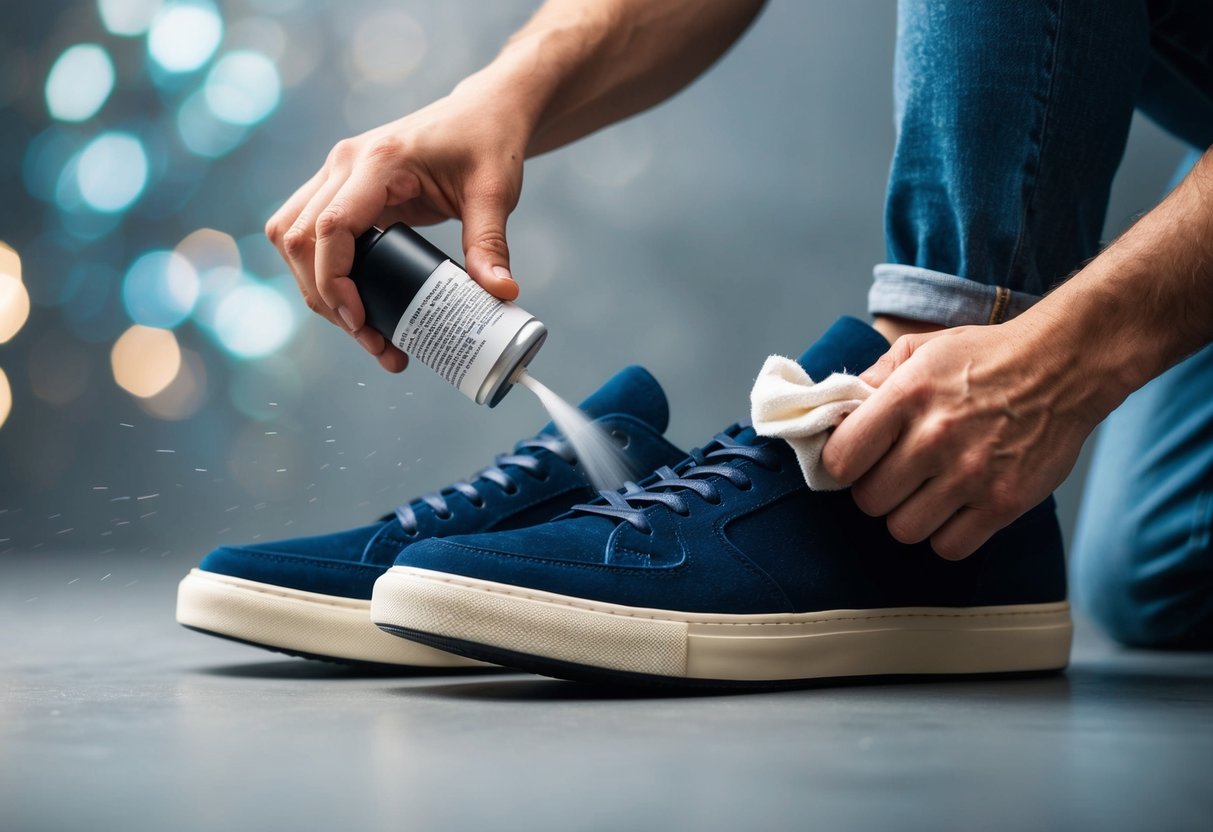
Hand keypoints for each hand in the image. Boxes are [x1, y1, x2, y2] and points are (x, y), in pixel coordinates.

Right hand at [265, 81, 527, 371]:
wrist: (482, 114)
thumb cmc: (488, 145)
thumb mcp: (496, 193)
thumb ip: (492, 243)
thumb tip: (501, 293)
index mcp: (379, 161)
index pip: (330, 226)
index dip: (334, 281)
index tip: (360, 323)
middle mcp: (345, 163)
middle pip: (300, 238)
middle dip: (325, 298)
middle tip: (372, 342)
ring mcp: (336, 174)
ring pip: (292, 237)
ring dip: (316, 288)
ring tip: (363, 330)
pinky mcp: (341, 189)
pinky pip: (307, 233)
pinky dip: (320, 271)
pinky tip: (354, 302)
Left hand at [821, 319, 1104, 559]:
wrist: (1064, 365)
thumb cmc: (985, 357)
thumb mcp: (920, 350)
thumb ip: (872, 380)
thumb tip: (834, 414)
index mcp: (907, 396)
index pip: (841, 459)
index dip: (842, 465)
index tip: (856, 461)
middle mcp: (936, 437)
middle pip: (869, 501)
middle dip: (877, 490)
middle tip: (897, 474)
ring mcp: (972, 474)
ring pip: (903, 529)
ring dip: (909, 515)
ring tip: (927, 490)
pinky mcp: (1004, 502)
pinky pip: (949, 546)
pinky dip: (946, 534)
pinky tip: (955, 507)